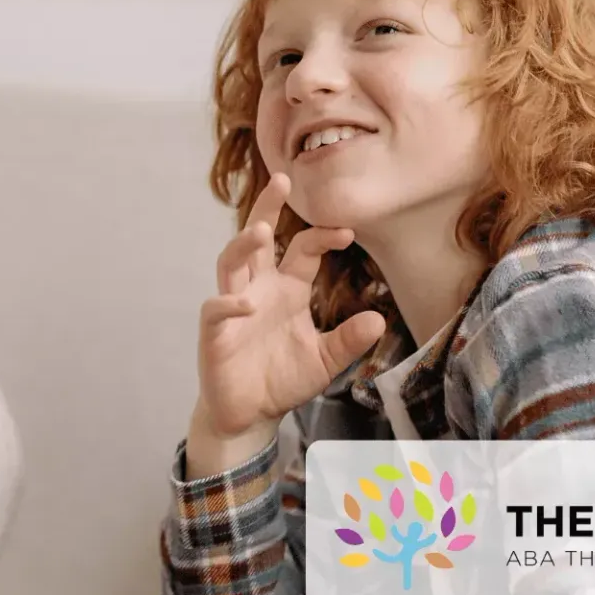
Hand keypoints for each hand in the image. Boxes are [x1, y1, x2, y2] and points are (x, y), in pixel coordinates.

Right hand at [195, 173, 385, 444]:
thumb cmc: (282, 379)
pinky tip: (245, 304)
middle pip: (257, 238)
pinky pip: (217, 309)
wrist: (250, 414)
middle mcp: (259, 289)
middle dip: (267, 208)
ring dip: (243, 245)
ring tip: (261, 231)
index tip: (347, 231)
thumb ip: (348, 340)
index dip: (323, 236)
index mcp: (287, 289)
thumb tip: (378, 320)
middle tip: (282, 179)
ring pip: (231, 263)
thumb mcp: (325, 361)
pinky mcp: (215, 332)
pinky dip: (229, 303)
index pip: (303, 249)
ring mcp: (234, 307)